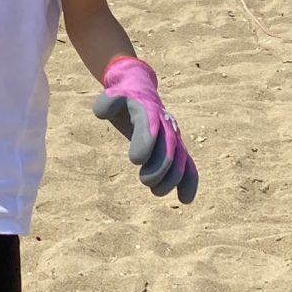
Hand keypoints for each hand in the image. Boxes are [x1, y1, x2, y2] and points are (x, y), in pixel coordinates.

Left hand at [90, 56, 195, 203]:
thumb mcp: (111, 98)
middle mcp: (165, 123)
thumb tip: (102, 112)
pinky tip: (185, 200)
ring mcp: (173, 135)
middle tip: (145, 181)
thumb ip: (106, 104)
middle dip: (160, 166)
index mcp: (147, 110)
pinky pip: (188, 164)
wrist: (141, 91)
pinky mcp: (177, 147)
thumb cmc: (122, 100)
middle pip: (168, 145)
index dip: (146, 143)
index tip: (136, 160)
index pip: (149, 127)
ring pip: (180, 157)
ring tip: (156, 192)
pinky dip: (189, 181)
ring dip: (172, 178)